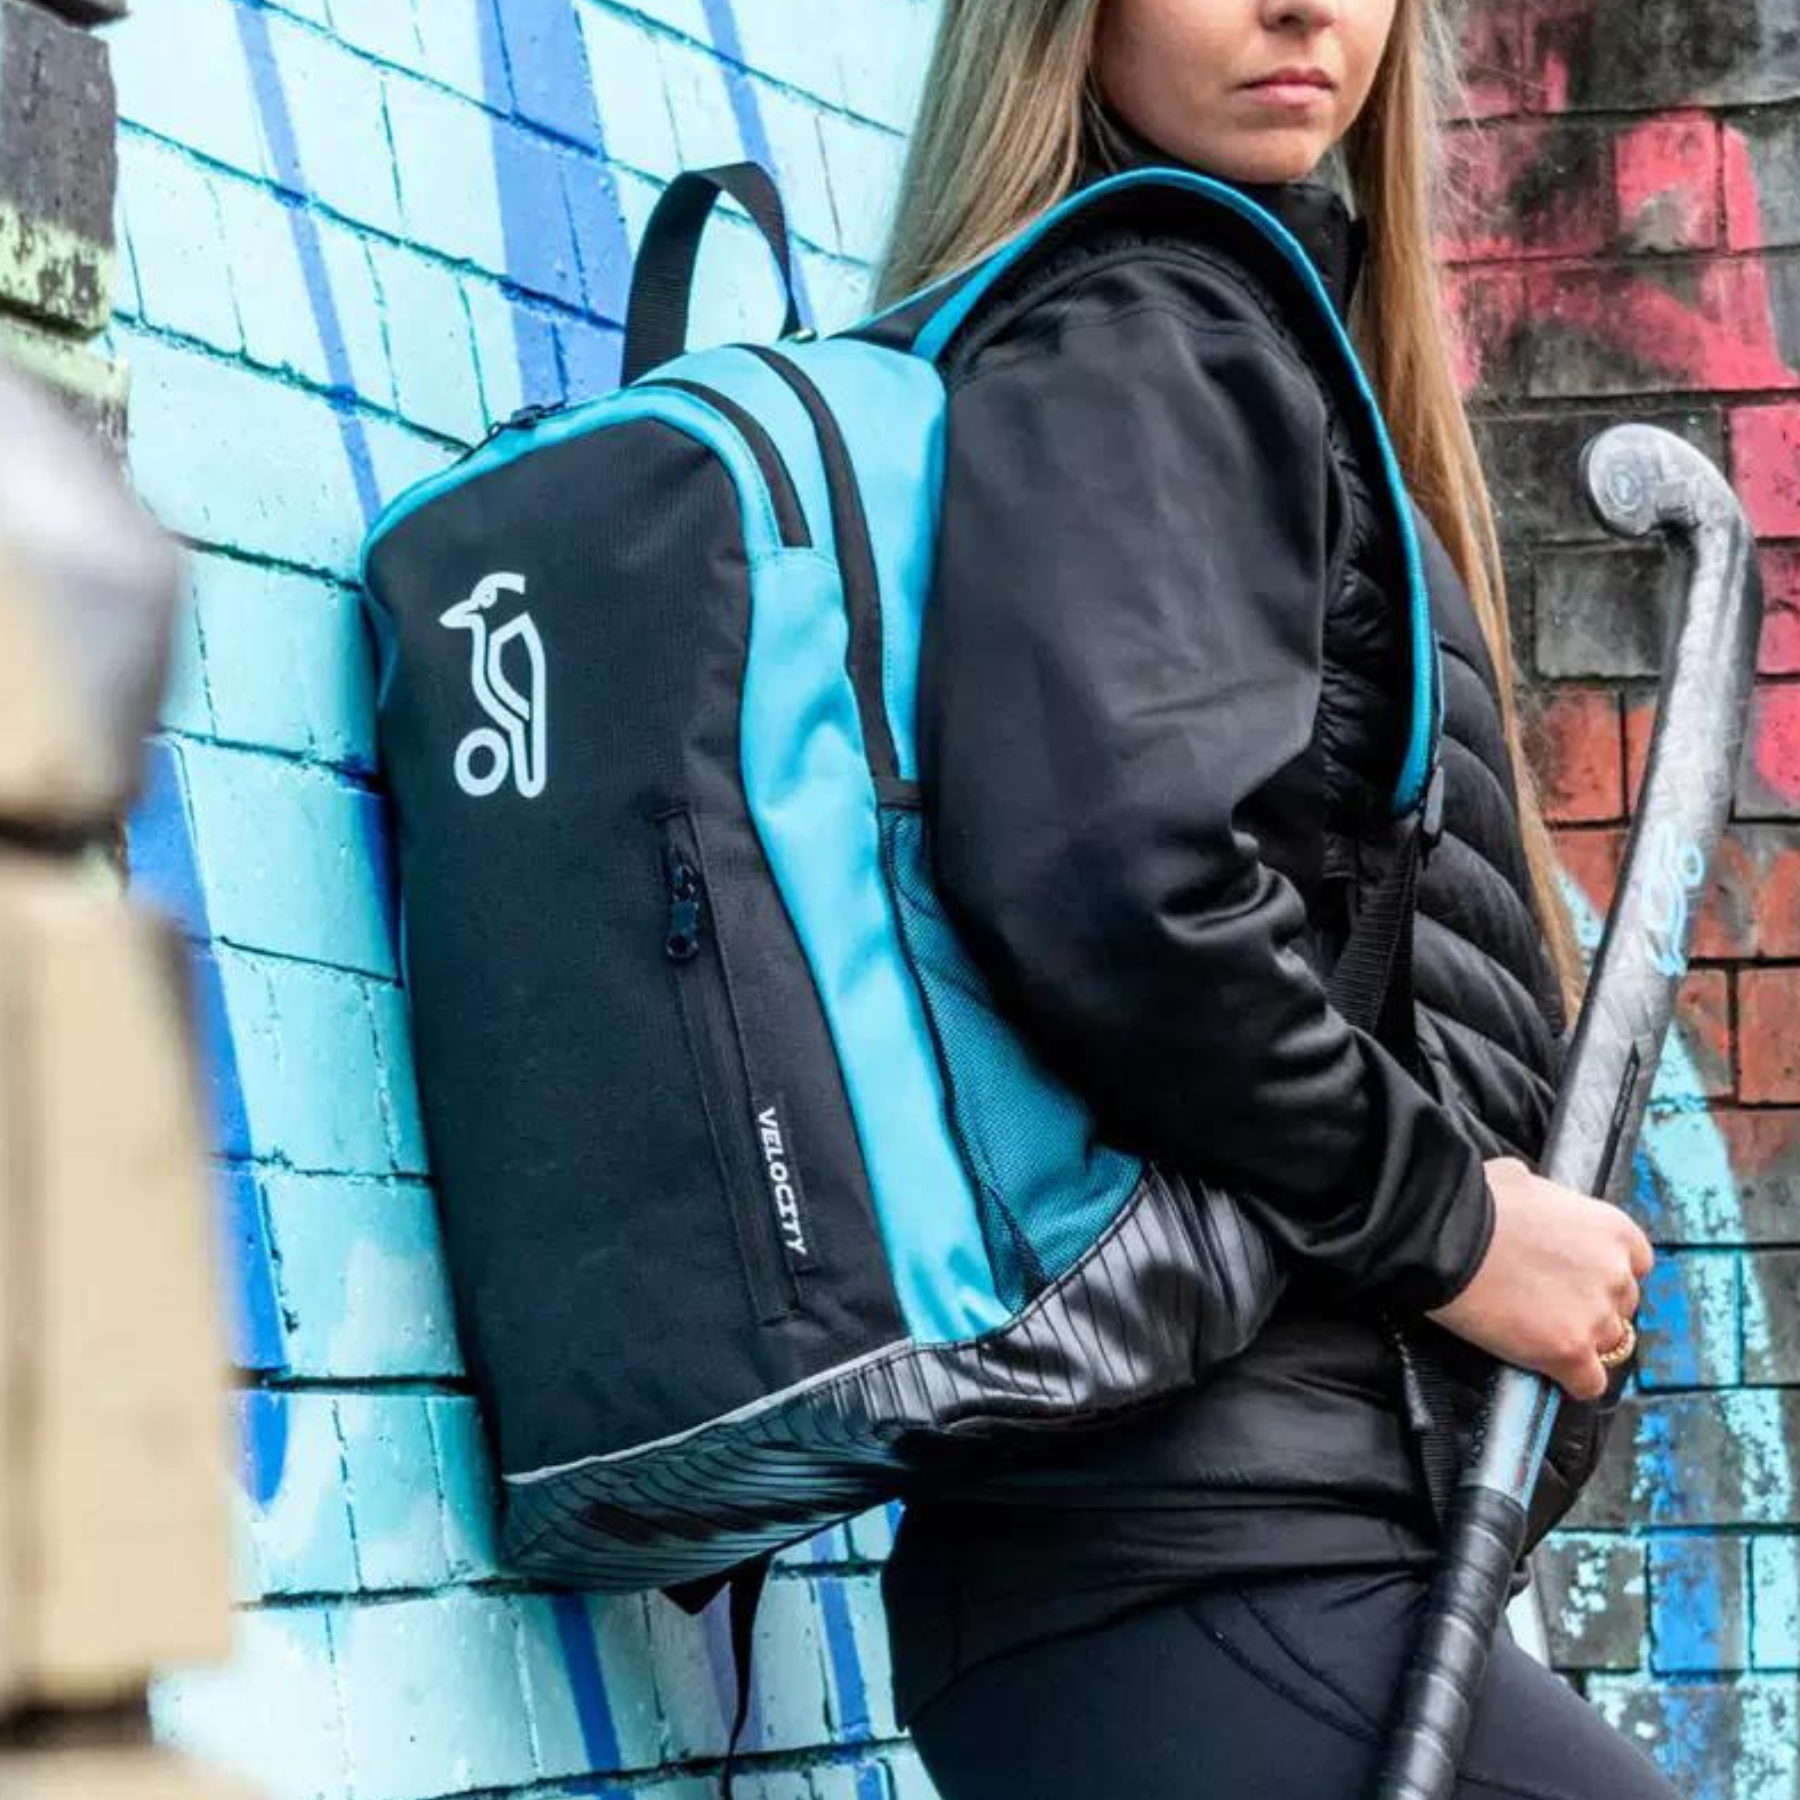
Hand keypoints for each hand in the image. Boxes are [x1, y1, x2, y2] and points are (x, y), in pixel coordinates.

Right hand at [1425, 1156, 1653, 1401]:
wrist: (1445, 1240)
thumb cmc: (1475, 1205)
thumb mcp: (1517, 1179)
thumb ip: (1541, 1196)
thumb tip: (1524, 1189)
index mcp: (1611, 1228)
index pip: (1635, 1264)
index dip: (1602, 1273)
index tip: (1576, 1278)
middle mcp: (1615, 1274)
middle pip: (1621, 1306)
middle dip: (1590, 1307)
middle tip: (1548, 1304)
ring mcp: (1596, 1317)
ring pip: (1607, 1346)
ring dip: (1579, 1342)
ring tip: (1539, 1336)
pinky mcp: (1570, 1352)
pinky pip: (1589, 1383)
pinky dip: (1571, 1380)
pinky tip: (1547, 1369)